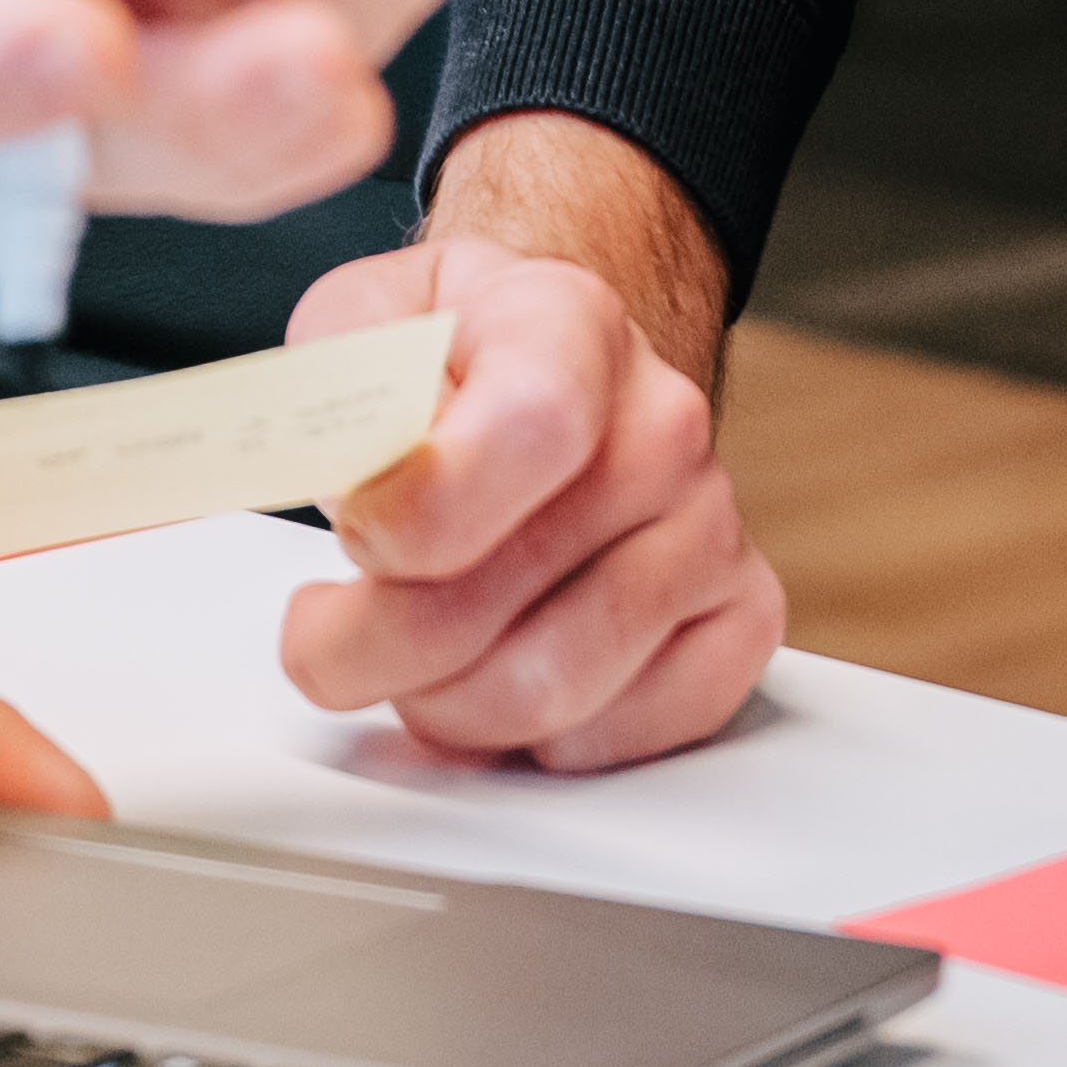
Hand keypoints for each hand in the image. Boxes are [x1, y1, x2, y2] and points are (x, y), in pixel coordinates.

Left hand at [275, 145, 780, 774]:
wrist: (554, 372)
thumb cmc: (450, 361)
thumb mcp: (361, 324)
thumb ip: (338, 387)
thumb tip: (360, 487)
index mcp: (571, 325)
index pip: (530, 427)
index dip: (419, 516)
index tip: (357, 540)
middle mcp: (662, 424)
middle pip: (503, 594)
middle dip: (370, 646)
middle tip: (325, 635)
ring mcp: (711, 524)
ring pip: (552, 690)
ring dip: (439, 704)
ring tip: (407, 659)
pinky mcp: (742, 615)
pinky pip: (628, 732)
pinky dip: (535, 742)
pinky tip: (495, 678)